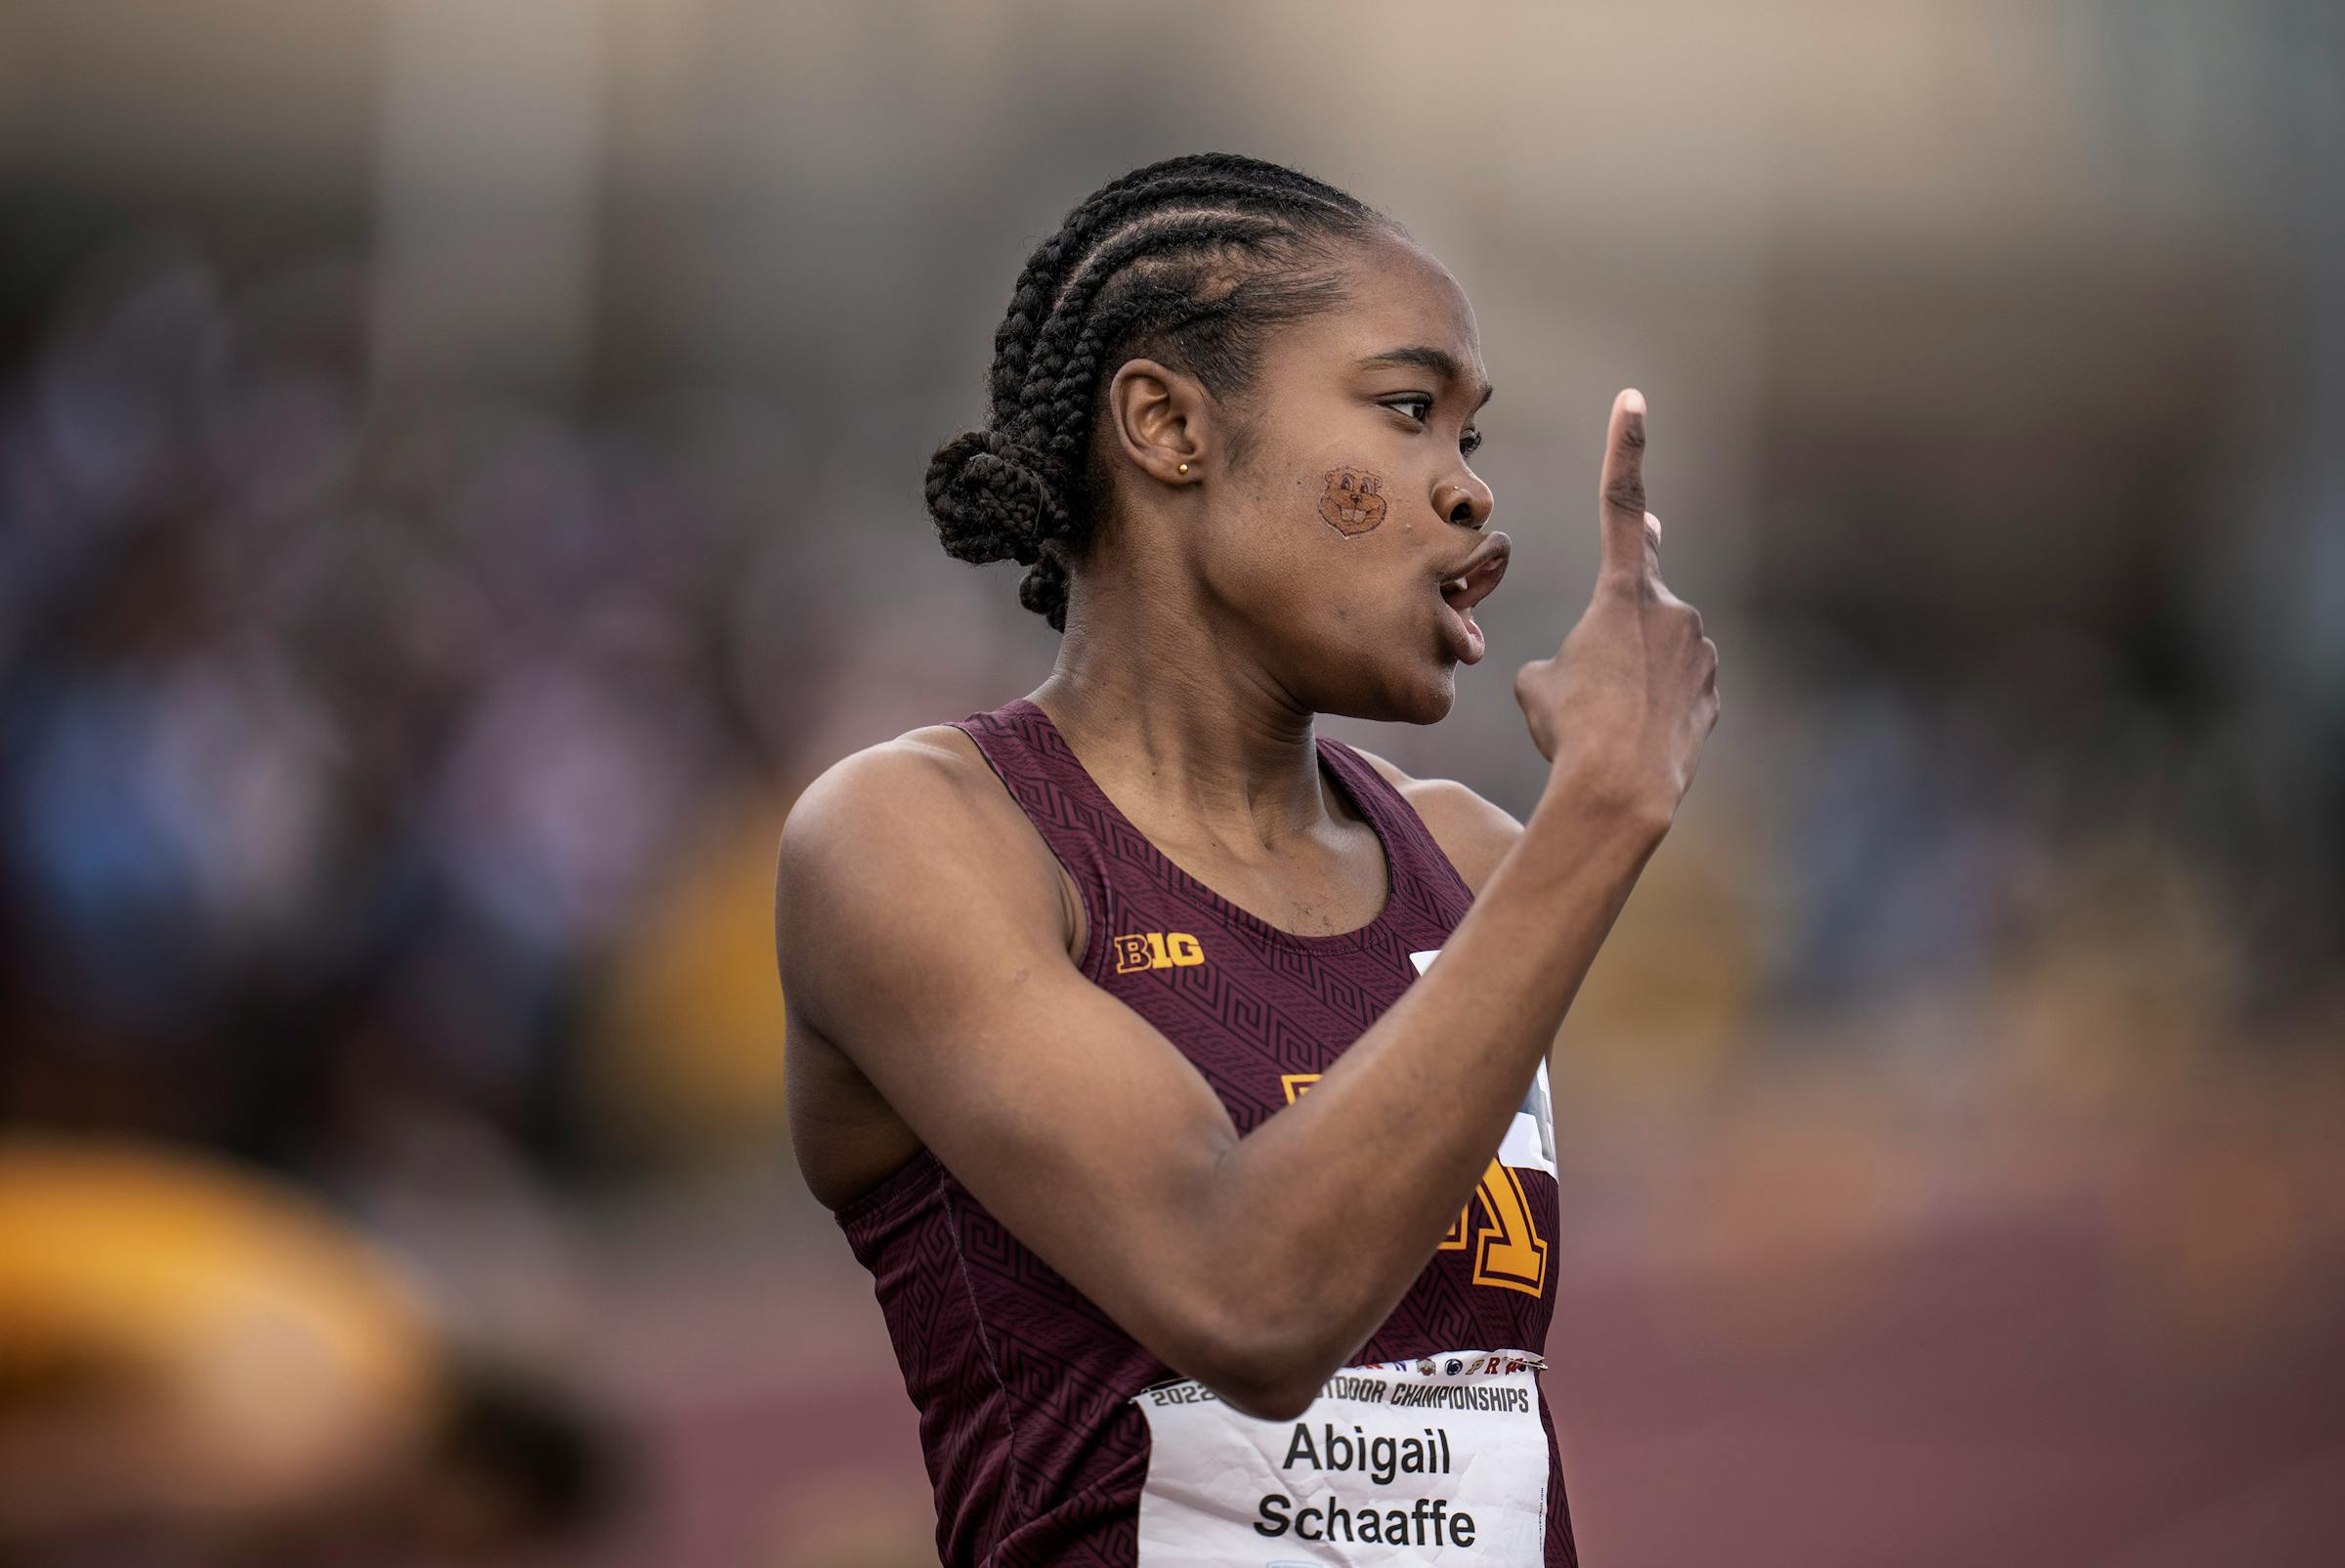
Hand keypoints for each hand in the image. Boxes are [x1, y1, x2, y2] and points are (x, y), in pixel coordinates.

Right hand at [1513, 389, 1718, 826]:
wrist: (1621, 791)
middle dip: (1623, 606)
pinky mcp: (1712, 691)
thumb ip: (1559, 660)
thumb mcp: (1537, 685)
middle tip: (1608, 638)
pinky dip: (1655, 706)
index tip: (1633, 401)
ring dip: (1634, 672)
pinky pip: (1678, 687)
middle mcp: (1671, 609)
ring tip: (1608, 718)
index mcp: (1622, 594)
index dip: (1625, 448)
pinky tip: (1636, 738)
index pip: (1619, 504)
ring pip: (1659, 648)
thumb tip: (1577, 669)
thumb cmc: (1570, 729)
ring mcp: (1699, 650)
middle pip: (1642, 588)